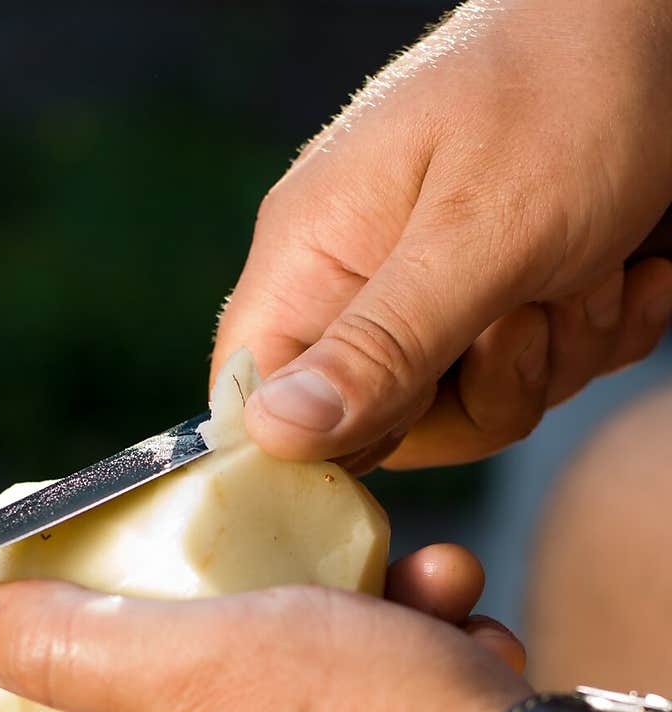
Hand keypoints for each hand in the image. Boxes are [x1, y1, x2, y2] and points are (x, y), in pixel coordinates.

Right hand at [215, 0, 671, 470]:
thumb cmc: (569, 93)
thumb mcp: (478, 233)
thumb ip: (379, 345)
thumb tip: (270, 435)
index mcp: (313, 256)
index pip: (256, 404)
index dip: (318, 448)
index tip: (409, 416)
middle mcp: (362, 285)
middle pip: (382, 431)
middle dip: (482, 397)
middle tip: (528, 316)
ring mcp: (436, 298)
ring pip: (475, 413)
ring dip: (559, 357)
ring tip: (592, 267)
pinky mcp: (503, 303)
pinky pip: (540, 381)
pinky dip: (599, 336)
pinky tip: (625, 267)